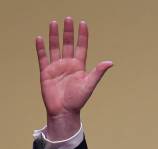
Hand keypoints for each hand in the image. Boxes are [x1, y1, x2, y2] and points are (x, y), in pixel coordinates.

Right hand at [35, 17, 112, 138]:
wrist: (63, 112)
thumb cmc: (77, 101)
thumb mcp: (89, 85)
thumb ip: (97, 72)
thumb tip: (110, 62)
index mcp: (79, 67)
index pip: (81, 47)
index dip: (82, 36)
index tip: (83, 23)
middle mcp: (68, 65)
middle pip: (68, 44)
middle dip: (68, 32)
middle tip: (68, 19)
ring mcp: (56, 67)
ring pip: (55, 47)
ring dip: (54, 36)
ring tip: (54, 23)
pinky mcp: (46, 72)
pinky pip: (43, 57)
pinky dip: (41, 48)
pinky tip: (40, 38)